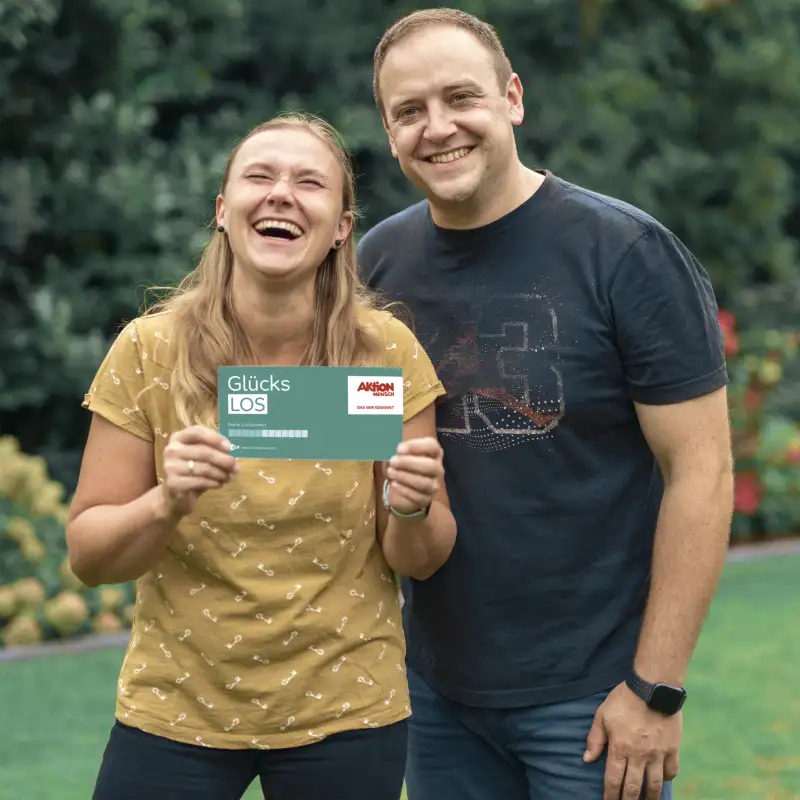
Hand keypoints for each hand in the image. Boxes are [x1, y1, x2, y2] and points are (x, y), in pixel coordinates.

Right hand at [161, 425, 238, 516]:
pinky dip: (213, 483)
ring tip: (229, 478)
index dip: (215, 438)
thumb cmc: (192, 472)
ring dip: (221, 474)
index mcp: (179, 438)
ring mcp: (170, 466)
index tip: (230, 447)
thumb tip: (235, 458)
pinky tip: (218, 484)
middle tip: (236, 468)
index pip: (197, 432)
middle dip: (224, 460)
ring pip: (204, 468)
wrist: (176, 495)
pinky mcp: (173, 483)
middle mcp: (172, 449)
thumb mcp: (203, 458)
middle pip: (204, 452)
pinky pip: (200, 481)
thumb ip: (216, 452)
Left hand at [384, 437, 443, 515]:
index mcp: (433, 453)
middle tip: (393, 461)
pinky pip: (417, 496)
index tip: (398, 448)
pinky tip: (394, 484)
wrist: (404, 491)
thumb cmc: (403, 467)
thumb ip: (394, 448)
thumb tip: (384, 444)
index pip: (432, 446)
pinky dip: (404, 490)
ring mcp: (433, 485)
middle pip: (430, 465)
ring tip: (390, 472)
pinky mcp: (426, 500)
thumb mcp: (398, 455)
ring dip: (405, 477)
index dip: (416, 446)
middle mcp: (437, 469)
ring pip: (425, 483)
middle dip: (410, 463)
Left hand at [584, 682, 681, 799]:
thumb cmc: (624, 699)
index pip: (613, 780)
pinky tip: (662, 780)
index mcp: (619, 748)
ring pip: (655, 784)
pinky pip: (671, 771)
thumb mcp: (602, 715)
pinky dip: (667, 778)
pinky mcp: (672, 748)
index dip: (610, 795)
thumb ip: (595, 739)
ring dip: (650, 796)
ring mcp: (657, 753)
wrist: (652, 687)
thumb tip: (587, 759)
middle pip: (634, 788)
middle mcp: (639, 755)